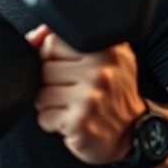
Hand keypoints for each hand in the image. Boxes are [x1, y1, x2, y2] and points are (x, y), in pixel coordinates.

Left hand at [26, 25, 145, 164]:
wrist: (134, 131)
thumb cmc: (112, 92)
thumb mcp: (100, 57)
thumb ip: (65, 41)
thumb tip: (34, 37)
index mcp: (105, 49)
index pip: (53, 43)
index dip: (54, 58)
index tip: (67, 69)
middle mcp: (100, 71)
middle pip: (44, 68)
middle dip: (50, 83)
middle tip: (71, 90)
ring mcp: (89, 97)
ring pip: (40, 94)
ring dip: (50, 104)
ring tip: (71, 105)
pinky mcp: (79, 122)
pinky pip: (44, 117)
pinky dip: (52, 122)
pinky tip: (71, 120)